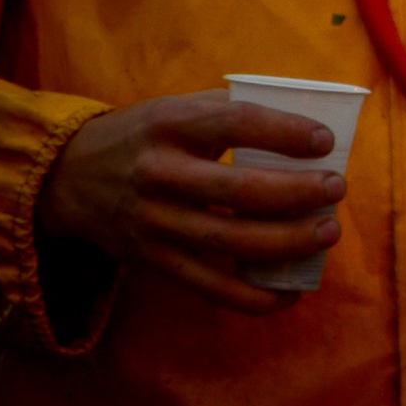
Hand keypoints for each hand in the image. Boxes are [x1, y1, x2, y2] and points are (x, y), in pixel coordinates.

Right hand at [36, 92, 344, 314]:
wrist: (69, 177)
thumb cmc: (146, 136)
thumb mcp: (178, 108)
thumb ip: (232, 112)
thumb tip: (308, 123)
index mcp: (170, 125)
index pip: (234, 124)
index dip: (284, 132)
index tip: (325, 141)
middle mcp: (158, 174)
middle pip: (237, 190)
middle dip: (297, 193)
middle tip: (337, 188)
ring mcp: (153, 222)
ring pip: (227, 241)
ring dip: (286, 242)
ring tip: (328, 232)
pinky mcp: (151, 261)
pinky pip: (207, 286)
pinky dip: (252, 297)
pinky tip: (290, 293)